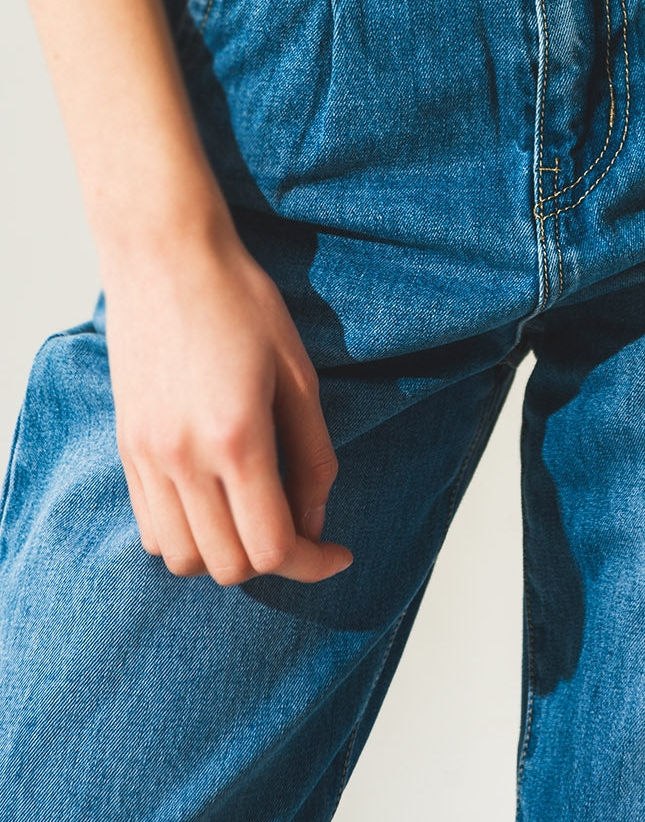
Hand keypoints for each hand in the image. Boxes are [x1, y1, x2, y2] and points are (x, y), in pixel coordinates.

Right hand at [103, 217, 353, 585]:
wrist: (167, 256)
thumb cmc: (242, 302)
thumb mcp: (300, 375)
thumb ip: (313, 456)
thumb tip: (316, 521)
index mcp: (238, 437)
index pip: (273, 547)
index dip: (314, 563)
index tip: (339, 552)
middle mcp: (183, 458)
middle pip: (229, 565)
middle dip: (276, 561)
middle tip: (304, 528)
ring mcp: (147, 457)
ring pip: (183, 558)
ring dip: (227, 554)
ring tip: (258, 515)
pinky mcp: (127, 448)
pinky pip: (152, 528)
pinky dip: (187, 535)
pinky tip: (217, 502)